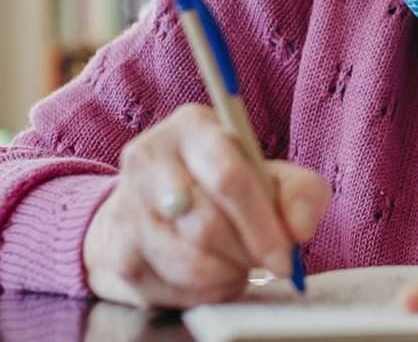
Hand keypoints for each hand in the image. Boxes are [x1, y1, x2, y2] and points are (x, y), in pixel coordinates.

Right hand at [83, 104, 331, 307]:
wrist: (162, 208)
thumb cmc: (230, 188)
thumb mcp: (276, 178)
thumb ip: (301, 195)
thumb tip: (298, 229)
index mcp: (193, 126)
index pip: (228, 178)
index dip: (262, 224)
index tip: (285, 256)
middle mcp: (150, 158)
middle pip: (207, 225)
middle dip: (246, 253)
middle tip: (263, 260)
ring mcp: (126, 205)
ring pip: (187, 261)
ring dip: (226, 273)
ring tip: (238, 262)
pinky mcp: (117, 251)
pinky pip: (170, 287)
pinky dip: (203, 291)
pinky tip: (212, 273)